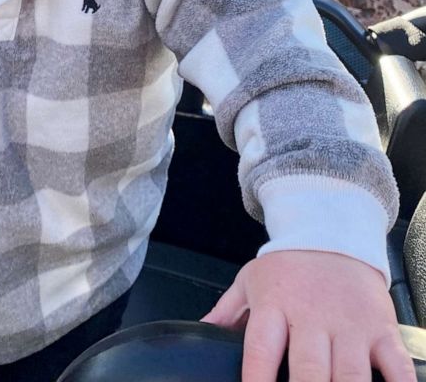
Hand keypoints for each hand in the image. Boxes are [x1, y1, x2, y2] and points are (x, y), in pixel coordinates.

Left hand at [202, 250, 415, 381]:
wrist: (332, 228)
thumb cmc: (289, 265)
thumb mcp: (251, 280)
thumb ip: (226, 312)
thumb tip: (199, 332)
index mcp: (275, 306)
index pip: (261, 351)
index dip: (257, 380)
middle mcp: (312, 317)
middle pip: (308, 372)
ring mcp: (350, 325)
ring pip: (350, 376)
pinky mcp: (381, 328)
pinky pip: (394, 366)